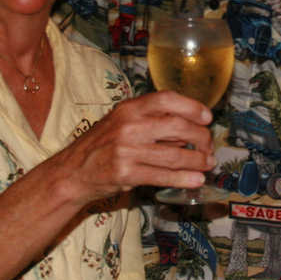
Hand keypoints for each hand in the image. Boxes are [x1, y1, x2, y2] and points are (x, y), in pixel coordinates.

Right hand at [51, 91, 215, 205]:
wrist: (72, 171)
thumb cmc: (101, 145)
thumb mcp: (122, 122)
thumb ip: (152, 121)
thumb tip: (189, 128)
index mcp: (129, 108)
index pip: (166, 99)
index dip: (192, 107)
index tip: (207, 118)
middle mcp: (128, 125)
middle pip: (177, 126)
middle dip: (200, 137)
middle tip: (209, 146)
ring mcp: (126, 150)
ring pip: (174, 154)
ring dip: (196, 160)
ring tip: (207, 164)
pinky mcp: (125, 173)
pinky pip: (162, 176)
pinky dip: (183, 178)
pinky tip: (196, 180)